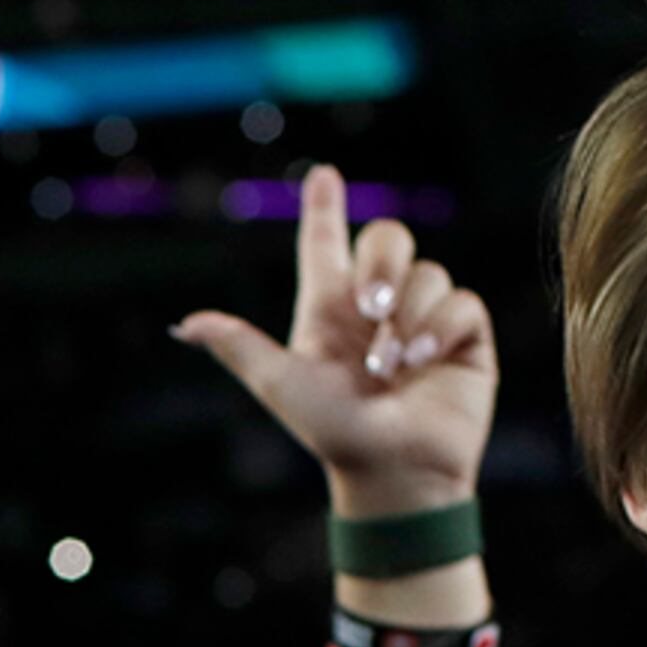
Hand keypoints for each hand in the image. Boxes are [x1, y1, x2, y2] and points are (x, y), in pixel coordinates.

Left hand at [174, 164, 492, 519]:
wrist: (392, 473)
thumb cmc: (333, 434)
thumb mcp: (282, 385)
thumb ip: (240, 346)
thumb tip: (183, 326)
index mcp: (329, 312)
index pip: (326, 245)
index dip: (324, 207)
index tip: (321, 173)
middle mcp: (377, 307)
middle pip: (387, 237)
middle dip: (380, 262)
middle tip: (369, 309)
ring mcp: (422, 319)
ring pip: (428, 270)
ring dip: (406, 315)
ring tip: (393, 365)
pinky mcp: (463, 337)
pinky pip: (461, 300)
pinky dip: (439, 325)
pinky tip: (422, 360)